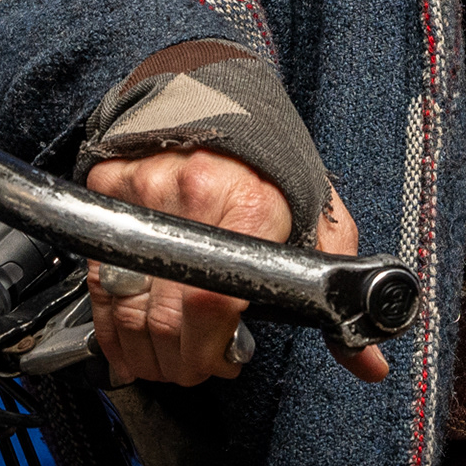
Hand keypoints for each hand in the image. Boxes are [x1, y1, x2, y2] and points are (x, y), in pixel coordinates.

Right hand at [78, 146, 392, 386]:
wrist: (221, 95)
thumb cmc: (270, 165)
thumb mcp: (318, 218)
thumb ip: (338, 290)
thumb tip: (369, 362)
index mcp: (249, 205)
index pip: (211, 303)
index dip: (206, 351)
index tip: (219, 365)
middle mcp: (190, 195)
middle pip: (163, 313)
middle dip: (175, 362)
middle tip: (190, 371)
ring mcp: (143, 190)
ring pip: (122, 298)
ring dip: (138, 350)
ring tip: (160, 362)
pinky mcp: (110, 187)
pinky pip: (96, 272)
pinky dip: (107, 318)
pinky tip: (125, 338)